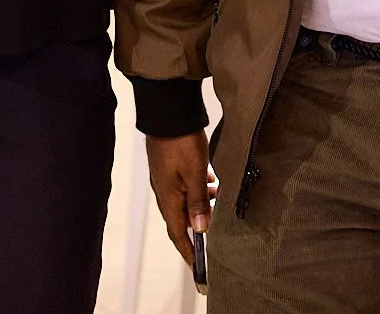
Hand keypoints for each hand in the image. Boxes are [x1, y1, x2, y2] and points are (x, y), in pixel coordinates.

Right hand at [144, 131, 213, 268]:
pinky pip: (183, 187)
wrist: (168, 113)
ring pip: (183, 202)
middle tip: (213, 233)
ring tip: (216, 199)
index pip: (176, 233)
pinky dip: (197, 191)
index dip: (187, 250)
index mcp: (168, 198)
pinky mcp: (168, 168)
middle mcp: (163, 192)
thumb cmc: (181, 143)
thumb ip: (198, 202)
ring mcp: (165, 179)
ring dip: (199, 206)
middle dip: (196, 228)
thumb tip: (200, 229)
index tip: (198, 266)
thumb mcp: (196, 173)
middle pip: (179, 219)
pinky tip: (210, 182)